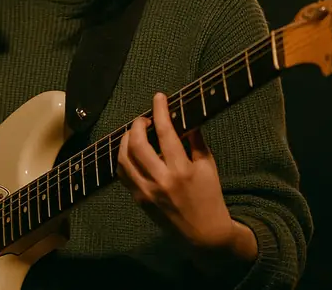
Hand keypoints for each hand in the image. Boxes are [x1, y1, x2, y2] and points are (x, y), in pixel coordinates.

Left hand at [116, 92, 243, 258]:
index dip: (160, 111)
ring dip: (126, 139)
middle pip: (137, 144)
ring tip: (135, 133)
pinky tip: (131, 150)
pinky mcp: (138, 199)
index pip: (165, 132)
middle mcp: (160, 180)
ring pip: (124, 158)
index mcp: (181, 170)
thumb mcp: (208, 165)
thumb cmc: (209, 195)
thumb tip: (183, 117)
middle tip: (143, 119)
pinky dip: (123, 157)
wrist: (203, 233)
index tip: (159, 97)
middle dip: (137, 125)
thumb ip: (195, 140)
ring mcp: (146, 191)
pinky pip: (123, 173)